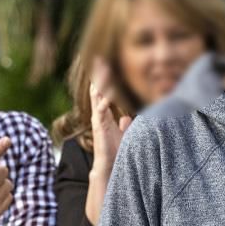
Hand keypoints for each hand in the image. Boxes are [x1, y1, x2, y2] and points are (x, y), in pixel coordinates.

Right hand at [89, 58, 131, 172]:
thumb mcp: (124, 134)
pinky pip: (100, 111)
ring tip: (102, 68)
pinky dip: (104, 101)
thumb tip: (127, 117)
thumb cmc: (116, 151)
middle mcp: (99, 115)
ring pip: (97, 97)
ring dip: (100, 82)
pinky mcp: (99, 127)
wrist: (109, 167)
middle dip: (98, 75)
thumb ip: (125, 125)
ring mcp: (98, 120)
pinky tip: (108, 93)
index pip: (103, 92)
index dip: (103, 79)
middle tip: (99, 59)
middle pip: (97, 90)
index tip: (104, 64)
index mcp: (105, 114)